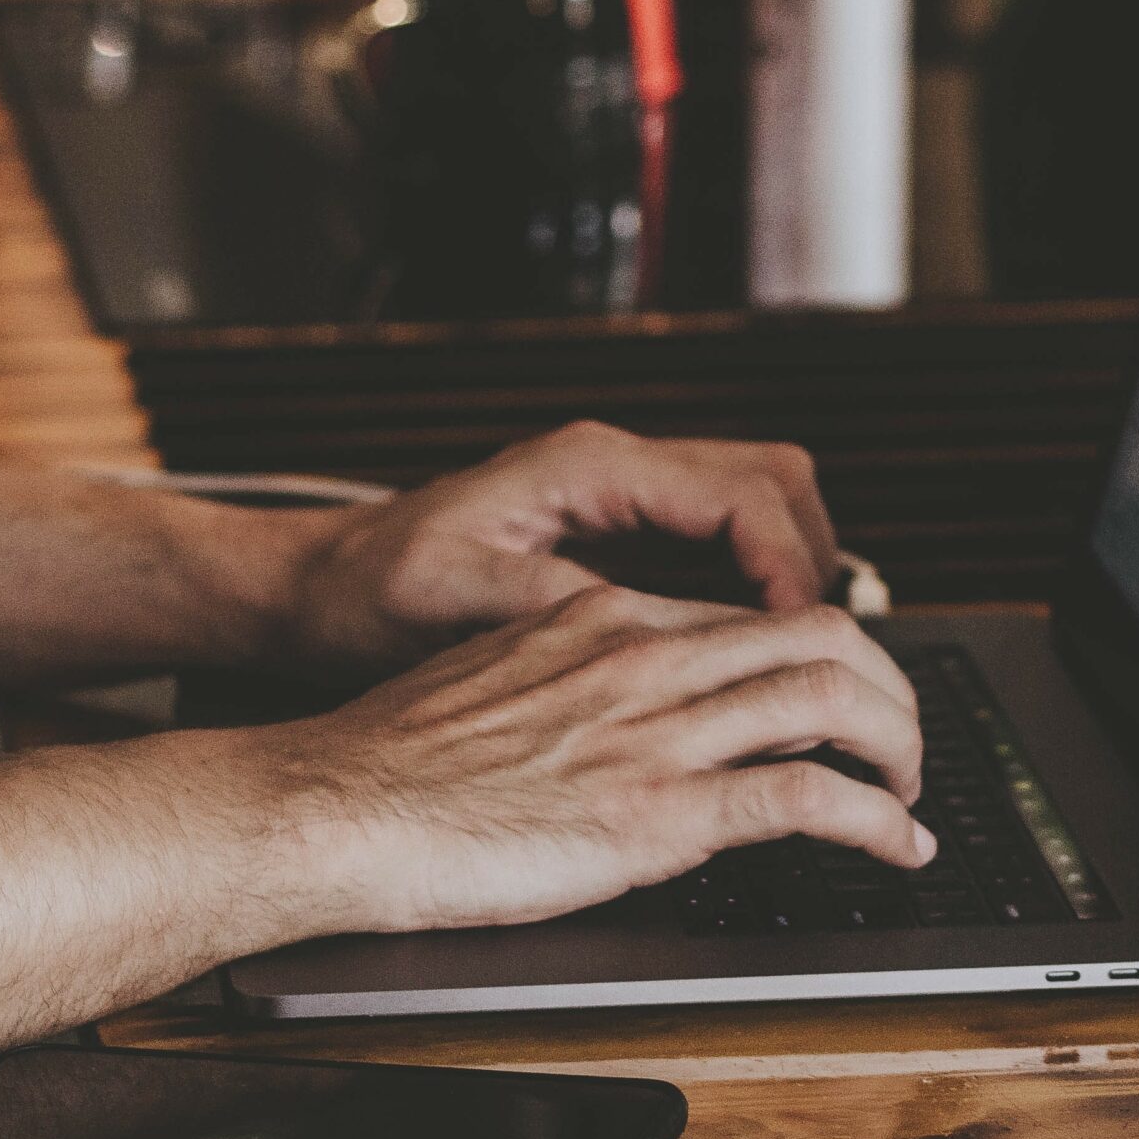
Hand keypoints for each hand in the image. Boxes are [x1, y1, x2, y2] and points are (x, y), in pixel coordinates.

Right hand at [246, 584, 932, 934]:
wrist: (334, 806)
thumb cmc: (387, 765)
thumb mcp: (490, 686)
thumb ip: (567, 687)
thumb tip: (611, 721)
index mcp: (599, 622)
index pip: (746, 617)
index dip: (817, 656)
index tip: (837, 698)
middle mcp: (642, 658)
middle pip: (820, 635)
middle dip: (887, 686)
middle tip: (899, 741)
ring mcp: (656, 731)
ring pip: (834, 699)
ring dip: (900, 749)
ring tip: (912, 793)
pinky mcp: (660, 812)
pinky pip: (810, 799)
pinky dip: (879, 822)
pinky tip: (899, 847)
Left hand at [282, 421, 841, 669]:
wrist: (314, 592)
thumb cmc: (367, 594)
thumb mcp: (453, 603)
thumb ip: (553, 608)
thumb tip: (647, 631)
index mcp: (587, 469)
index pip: (742, 494)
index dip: (792, 567)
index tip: (806, 640)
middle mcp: (616, 471)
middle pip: (776, 486)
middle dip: (815, 565)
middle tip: (824, 657)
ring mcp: (620, 503)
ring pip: (759, 514)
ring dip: (790, 582)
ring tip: (796, 669)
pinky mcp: (614, 544)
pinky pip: (717, 554)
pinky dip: (748, 601)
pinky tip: (740, 669)